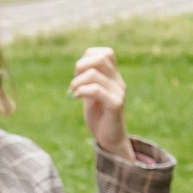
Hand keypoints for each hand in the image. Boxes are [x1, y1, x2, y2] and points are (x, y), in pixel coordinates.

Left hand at [70, 46, 132, 160]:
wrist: (110, 140)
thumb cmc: (99, 117)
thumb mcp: (91, 94)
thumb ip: (87, 80)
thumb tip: (78, 66)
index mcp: (114, 77)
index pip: (106, 53)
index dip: (89, 56)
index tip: (80, 71)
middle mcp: (119, 82)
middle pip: (100, 58)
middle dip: (81, 65)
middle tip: (75, 81)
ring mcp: (119, 93)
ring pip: (94, 74)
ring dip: (78, 81)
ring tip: (74, 91)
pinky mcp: (115, 105)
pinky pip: (96, 90)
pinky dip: (82, 91)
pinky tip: (76, 97)